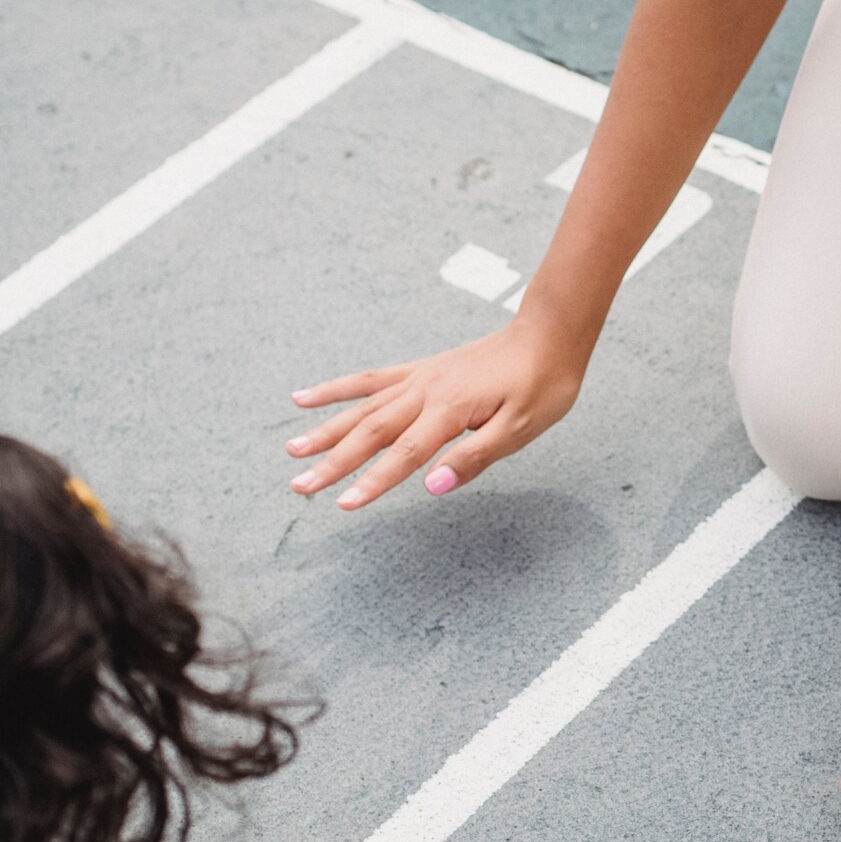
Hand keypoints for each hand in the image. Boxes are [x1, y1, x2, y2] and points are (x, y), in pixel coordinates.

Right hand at [286, 316, 584, 508]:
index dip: (374, 482)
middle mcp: (426, 391)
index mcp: (451, 410)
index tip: (344, 505)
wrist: (548, 336)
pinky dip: (337, 390)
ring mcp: (419, 378)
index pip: (406, 455)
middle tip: (298, 486)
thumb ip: (475, 458)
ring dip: (325, 430)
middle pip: (371, 432)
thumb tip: (433, 486)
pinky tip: (305, 398)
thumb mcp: (522, 429)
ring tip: (292, 451)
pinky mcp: (420, 371)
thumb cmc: (542, 385)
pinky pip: (370, 380)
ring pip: (362, 408)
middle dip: (333, 462)